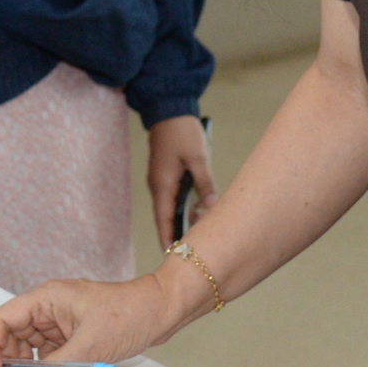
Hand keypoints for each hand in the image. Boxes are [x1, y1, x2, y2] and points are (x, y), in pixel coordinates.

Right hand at [0, 271, 185, 366]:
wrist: (161, 310)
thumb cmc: (128, 315)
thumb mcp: (88, 348)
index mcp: (47, 298)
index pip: (4, 318)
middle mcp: (50, 306)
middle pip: (14, 333)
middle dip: (9, 360)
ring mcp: (62, 319)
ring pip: (31, 344)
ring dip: (28, 366)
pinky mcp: (75, 332)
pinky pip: (50, 350)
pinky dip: (46, 366)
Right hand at [145, 114, 215, 247]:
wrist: (168, 110)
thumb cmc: (182, 132)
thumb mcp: (198, 158)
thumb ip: (204, 184)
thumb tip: (209, 207)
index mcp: (163, 184)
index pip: (164, 218)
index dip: (167, 238)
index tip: (171, 256)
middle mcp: (157, 186)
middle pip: (164, 217)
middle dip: (174, 234)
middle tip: (187, 251)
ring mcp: (160, 180)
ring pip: (169, 207)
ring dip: (179, 221)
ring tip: (195, 234)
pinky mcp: (165, 174)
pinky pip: (171, 197)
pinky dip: (180, 208)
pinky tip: (193, 212)